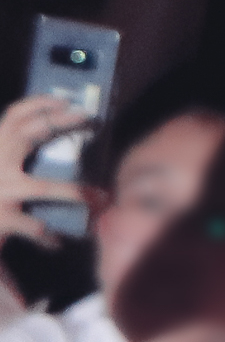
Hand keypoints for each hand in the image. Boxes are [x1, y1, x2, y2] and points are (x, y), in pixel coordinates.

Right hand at [0, 95, 90, 246]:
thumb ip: (14, 153)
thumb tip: (52, 137)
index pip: (13, 116)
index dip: (37, 103)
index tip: (64, 99)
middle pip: (28, 136)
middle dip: (59, 123)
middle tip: (88, 118)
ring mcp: (0, 191)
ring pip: (43, 187)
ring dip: (73, 192)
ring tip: (97, 196)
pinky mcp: (2, 219)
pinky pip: (34, 226)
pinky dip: (48, 234)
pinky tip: (57, 242)